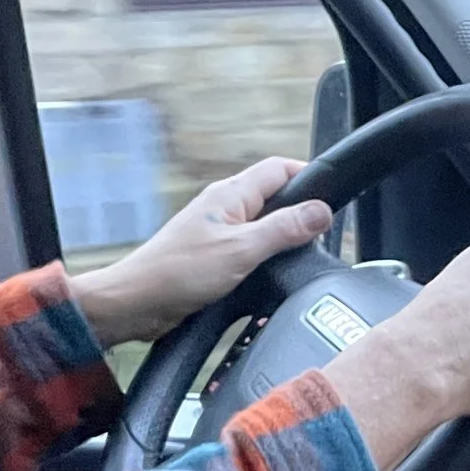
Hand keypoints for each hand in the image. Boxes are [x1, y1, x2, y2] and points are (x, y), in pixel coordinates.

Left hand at [67, 155, 333, 348]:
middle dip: (301, 209)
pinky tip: (274, 272)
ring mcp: (218, 230)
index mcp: (230, 195)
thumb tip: (322, 212)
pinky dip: (267, 254)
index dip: (308, 176)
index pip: (278, 169)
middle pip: (273, 195)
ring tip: (303, 253)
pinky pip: (250, 245)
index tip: (332, 196)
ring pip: (263, 222)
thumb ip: (284, 230)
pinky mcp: (213, 255)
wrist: (137, 302)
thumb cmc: (179, 272)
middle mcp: (225, 207)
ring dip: (284, 235)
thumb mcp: (242, 249)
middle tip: (323, 232)